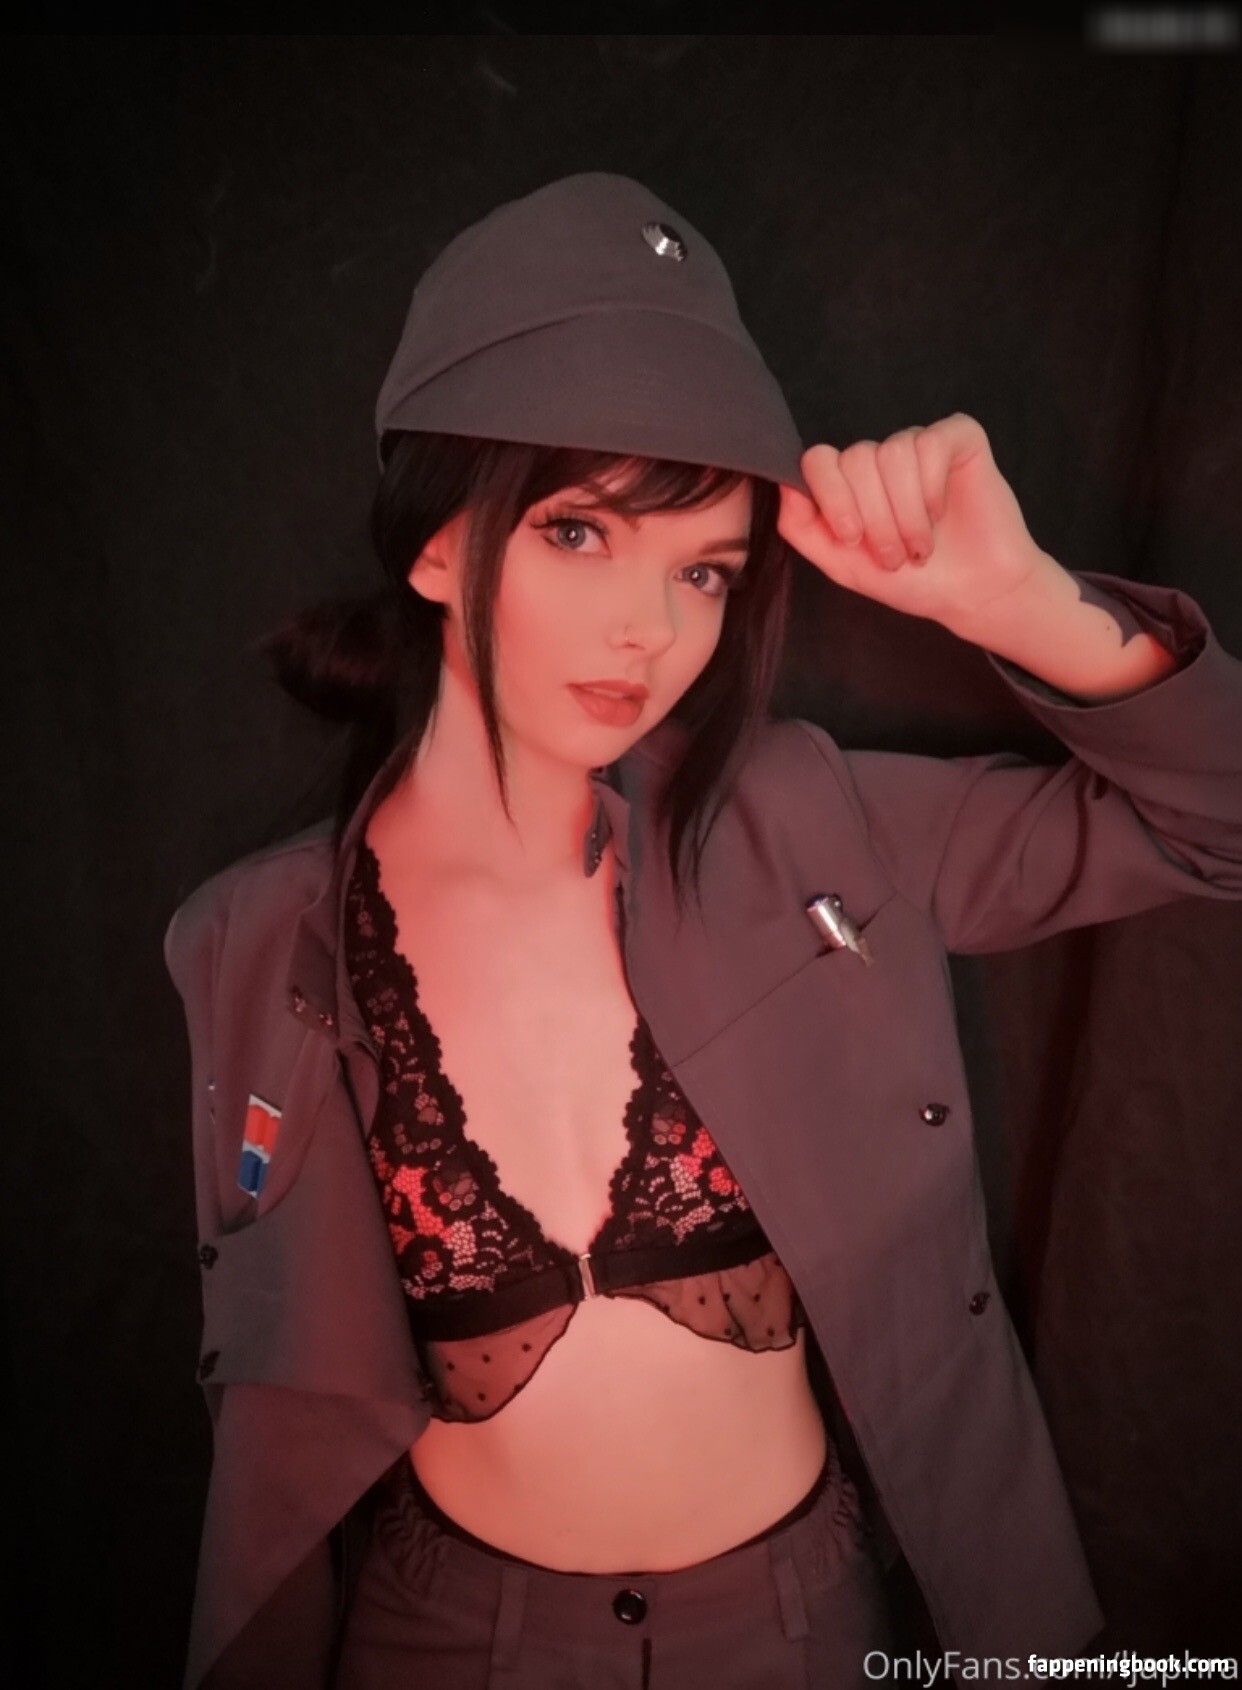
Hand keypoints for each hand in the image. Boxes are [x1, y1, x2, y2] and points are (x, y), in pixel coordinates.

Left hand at [776, 413, 1050, 636]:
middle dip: (876, 519)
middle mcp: (880, 458)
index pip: (818, 460)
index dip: (833, 499)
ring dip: (906, 513)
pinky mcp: (958, 437)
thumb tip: (782, 485)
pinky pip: (929, 444)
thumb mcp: (842, 564)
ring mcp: (918, 444)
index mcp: (851, 483)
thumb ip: (801, 527)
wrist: (974, 593)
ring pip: (892, 454)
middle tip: (897, 556)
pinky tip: (942, 513)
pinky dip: (932, 489)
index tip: (853, 538)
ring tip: (920, 546)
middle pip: (855, 459)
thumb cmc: (912, 582)